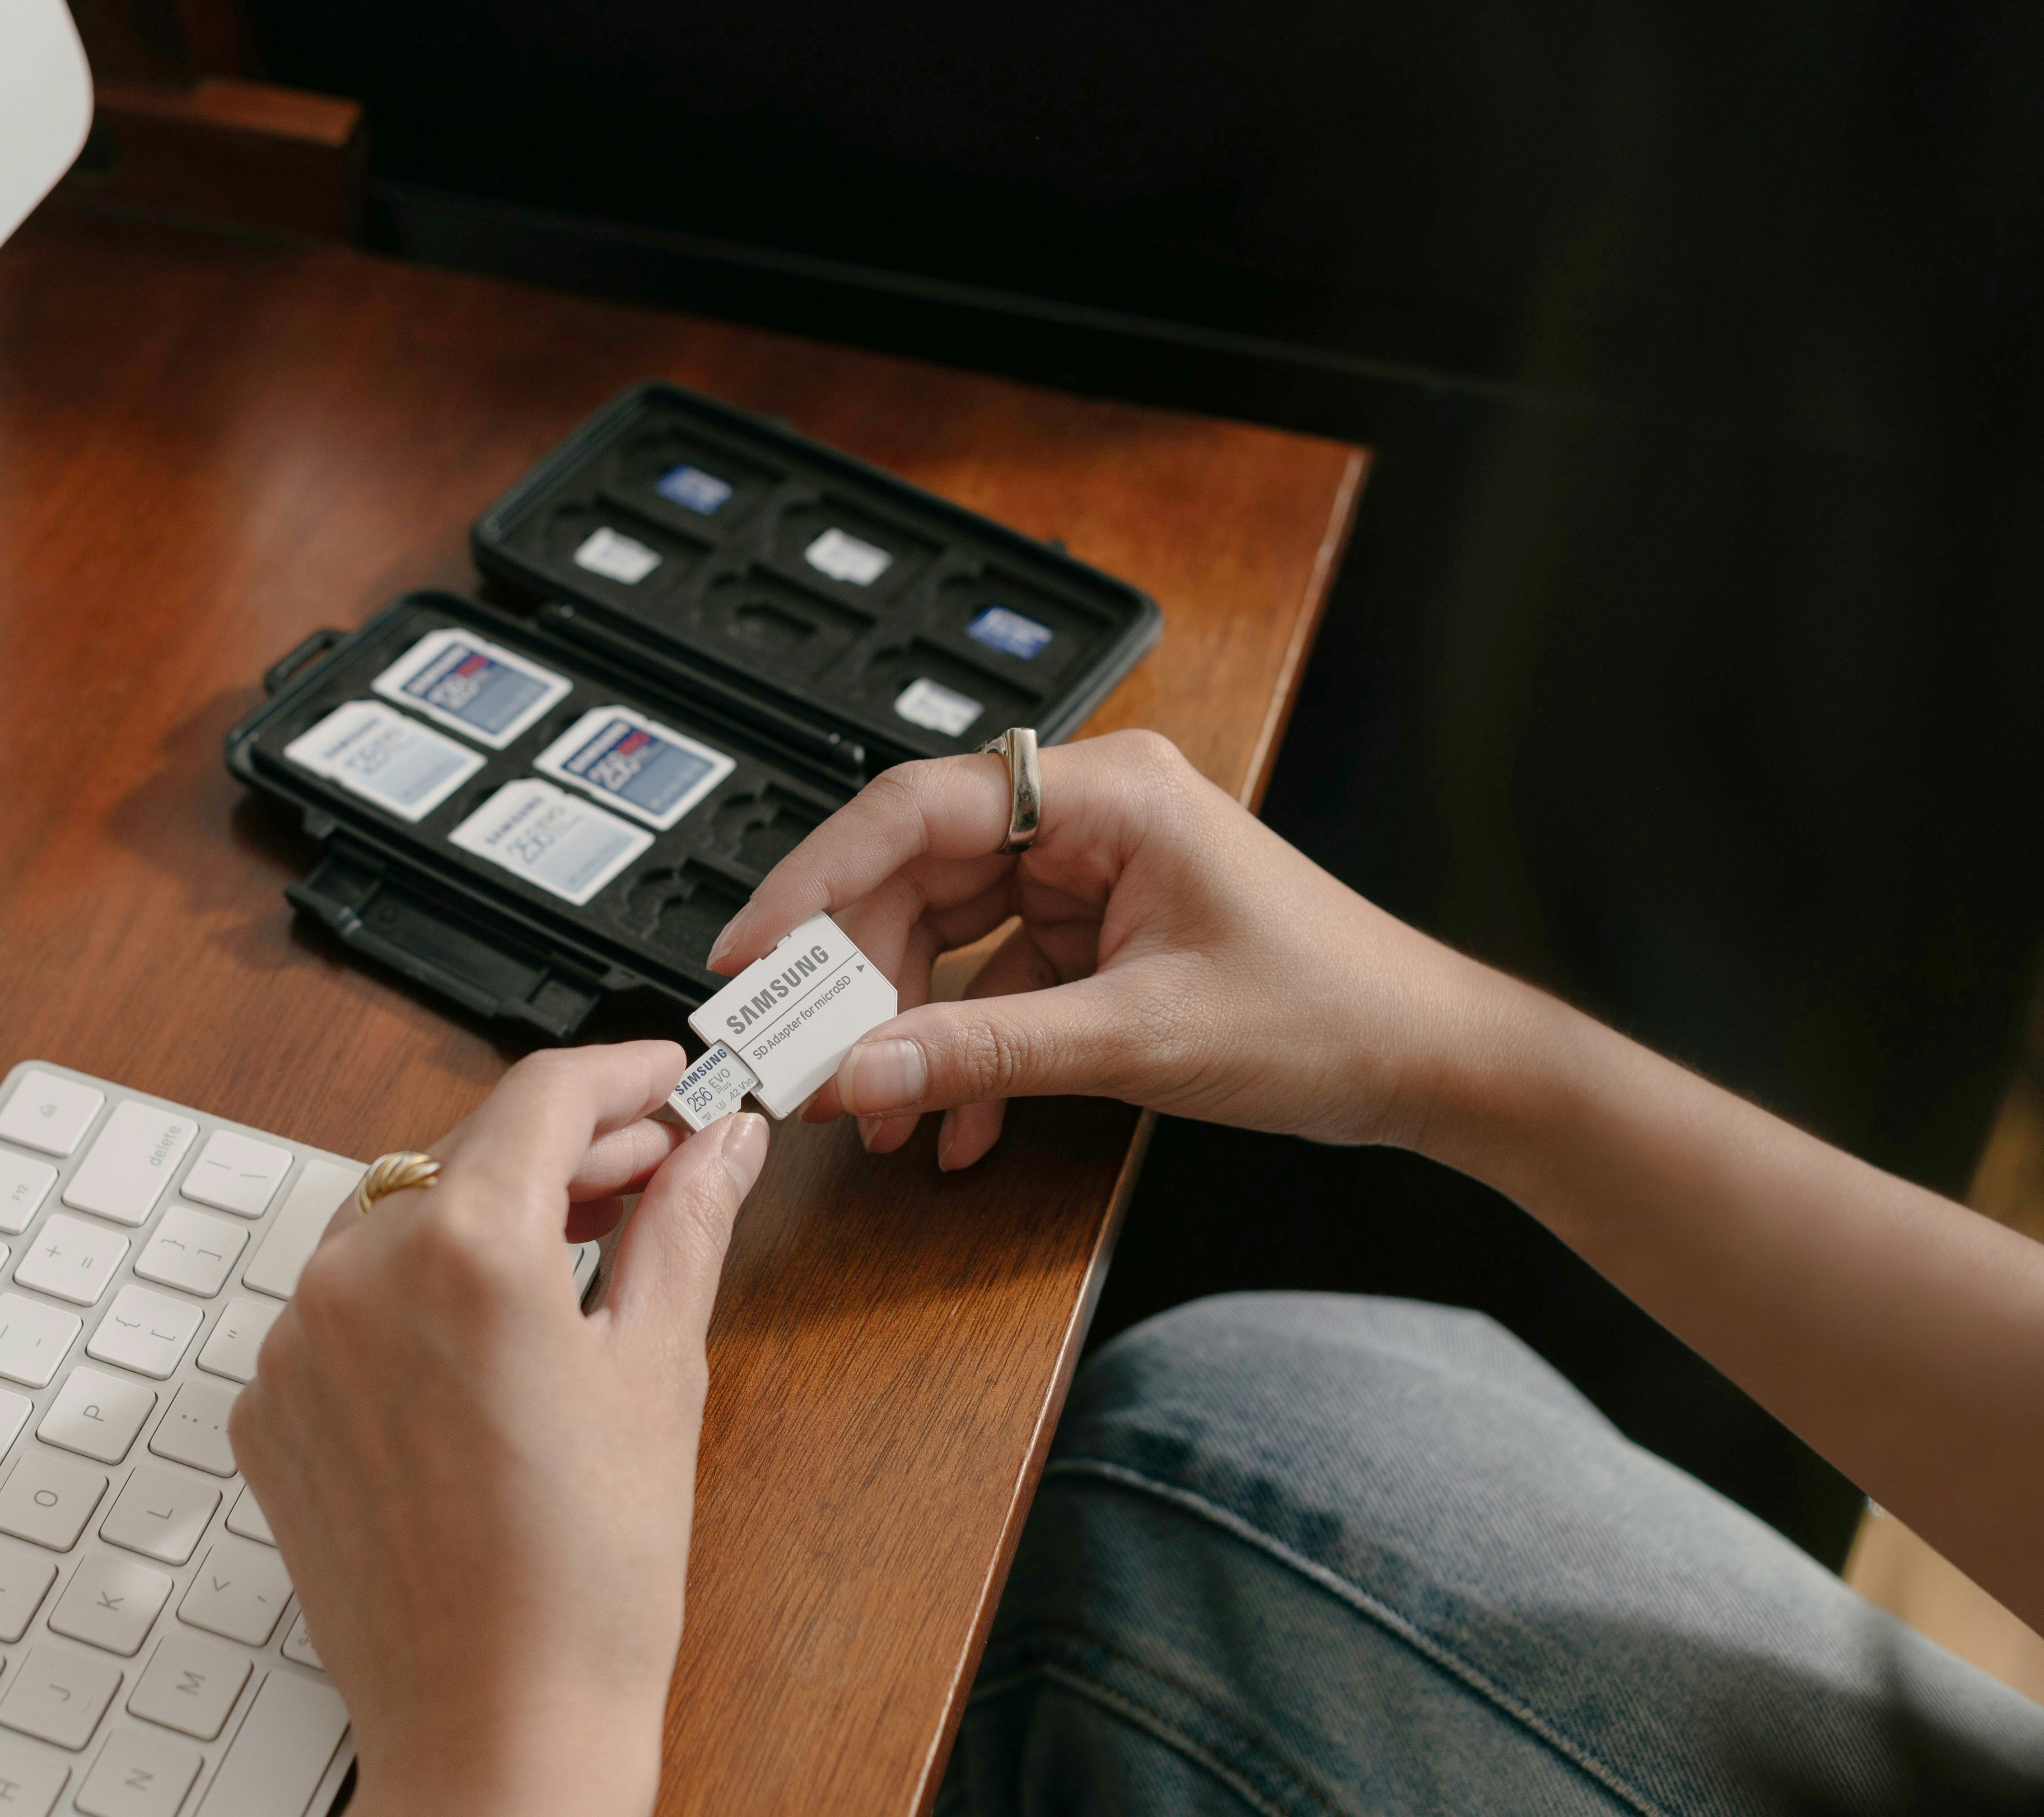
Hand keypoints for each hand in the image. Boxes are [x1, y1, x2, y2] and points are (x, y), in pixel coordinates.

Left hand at [227, 1042, 769, 1816]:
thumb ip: (685, 1226)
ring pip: (401, 1221)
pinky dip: (417, 1296)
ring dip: (487, 1217)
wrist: (499, 1729)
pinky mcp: (268, 1408)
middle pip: (467, 1150)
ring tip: (578, 1251)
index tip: (665, 1078)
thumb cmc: (586, 1578)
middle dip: (565, 1149)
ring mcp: (297, 1346)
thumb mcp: (659, 1370)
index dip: (620, 1074)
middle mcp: (359, 1276)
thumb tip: (720, 1143)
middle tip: (653, 1165)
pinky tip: (491, 1340)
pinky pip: (347, 1305)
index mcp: (467, 1248)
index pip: (543, 1096)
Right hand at [705, 729, 1498, 1168]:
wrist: (1431, 1061)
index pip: (917, 809)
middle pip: (918, 874)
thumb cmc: (1332, 1014)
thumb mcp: (1141, 1038)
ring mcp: (1092, 873)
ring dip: (907, 1027)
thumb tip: (859, 1068)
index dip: (815, 879)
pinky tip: (952, 1125)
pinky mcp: (1098, 931)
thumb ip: (987, 1052)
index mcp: (1110, 793)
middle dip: (856, 974)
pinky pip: (996, 981)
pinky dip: (967, 1051)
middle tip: (798, 1049)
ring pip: (947, 934)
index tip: (752, 952)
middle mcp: (1091, 816)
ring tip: (876, 1112)